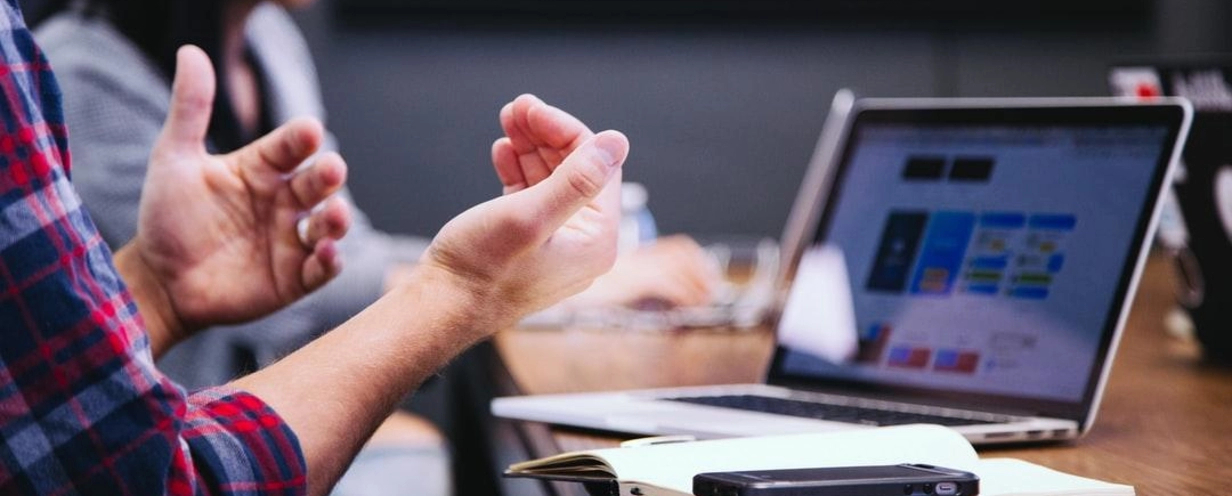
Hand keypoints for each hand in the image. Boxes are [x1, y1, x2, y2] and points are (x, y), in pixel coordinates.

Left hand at [118, 46, 350, 352]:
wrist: (158, 280)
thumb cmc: (168, 218)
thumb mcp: (174, 159)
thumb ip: (190, 109)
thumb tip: (191, 52)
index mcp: (262, 170)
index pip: (290, 147)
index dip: (301, 139)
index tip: (309, 130)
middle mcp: (283, 201)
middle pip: (317, 184)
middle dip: (328, 176)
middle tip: (331, 169)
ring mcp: (291, 240)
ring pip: (329, 224)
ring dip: (338, 219)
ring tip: (335, 215)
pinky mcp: (294, 278)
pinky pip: (321, 269)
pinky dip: (330, 261)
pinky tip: (326, 253)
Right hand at [491, 96, 718, 309]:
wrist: (440, 309)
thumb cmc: (481, 270)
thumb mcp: (529, 216)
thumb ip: (576, 180)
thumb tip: (617, 142)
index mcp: (597, 241)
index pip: (597, 167)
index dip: (565, 131)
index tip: (531, 108)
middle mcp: (583, 244)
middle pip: (575, 171)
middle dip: (546, 135)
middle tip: (516, 107)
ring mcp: (556, 244)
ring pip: (551, 180)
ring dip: (530, 148)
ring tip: (507, 121)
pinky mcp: (528, 244)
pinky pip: (532, 197)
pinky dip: (519, 171)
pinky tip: (503, 151)